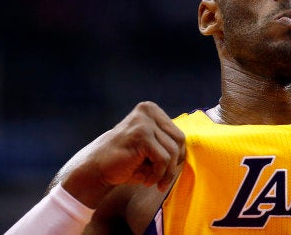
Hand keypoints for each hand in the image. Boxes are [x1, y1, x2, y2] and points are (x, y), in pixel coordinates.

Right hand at [59, 101, 185, 207]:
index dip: (177, 155)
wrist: (95, 170)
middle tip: (162, 180)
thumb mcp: (151, 147)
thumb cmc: (126, 161)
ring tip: (152, 180)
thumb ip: (168, 143)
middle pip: (179, 140)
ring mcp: (144, 121)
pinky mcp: (141, 135)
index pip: (178, 134)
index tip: (168, 171)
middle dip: (174, 164)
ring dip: (165, 172)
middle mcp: (148, 111)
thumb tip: (194, 149)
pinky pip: (164, 159)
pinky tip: (146, 180)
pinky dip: (158, 174)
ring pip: (173, 151)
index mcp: (151, 110)